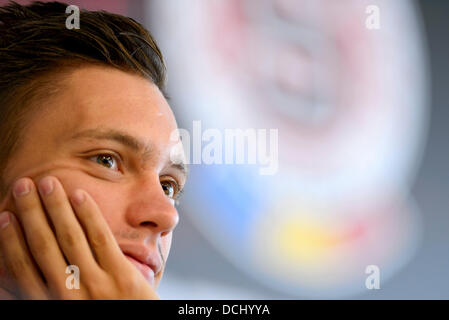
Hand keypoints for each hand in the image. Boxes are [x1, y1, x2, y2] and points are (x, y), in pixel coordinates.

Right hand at [0, 176, 159, 299]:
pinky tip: (79, 194)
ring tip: (47, 182)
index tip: (4, 216)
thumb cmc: (100, 315)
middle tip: (22, 185)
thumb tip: (16, 276)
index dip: (11, 240)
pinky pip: (100, 238)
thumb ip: (47, 295)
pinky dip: (88, 214)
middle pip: (43, 246)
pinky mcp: (122, 277)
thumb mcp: (68, 310)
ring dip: (56, 206)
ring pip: (70, 237)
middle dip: (31, 213)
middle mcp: (67, 296)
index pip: (22, 269)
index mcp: (50, 305)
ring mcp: (96, 286)